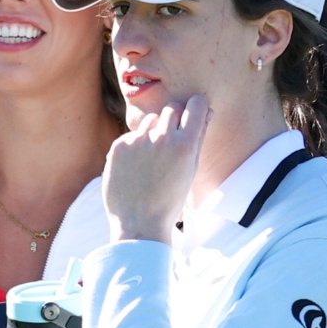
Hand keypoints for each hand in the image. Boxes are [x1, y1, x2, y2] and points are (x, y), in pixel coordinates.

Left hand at [103, 96, 209, 242]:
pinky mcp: (119, 146)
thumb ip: (198, 137)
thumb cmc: (170, 199)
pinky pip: (132, 135)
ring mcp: (138, 141)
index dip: (196, 108)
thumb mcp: (191, 169)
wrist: (139, 223)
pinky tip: (135, 168)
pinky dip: (134, 147)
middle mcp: (162, 138)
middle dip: (174, 119)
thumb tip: (207, 110)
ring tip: (152, 160)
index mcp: (186, 145)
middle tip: (171, 141)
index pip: (196, 104)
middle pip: (172, 108)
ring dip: (153, 132)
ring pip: (150, 120)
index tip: (193, 113)